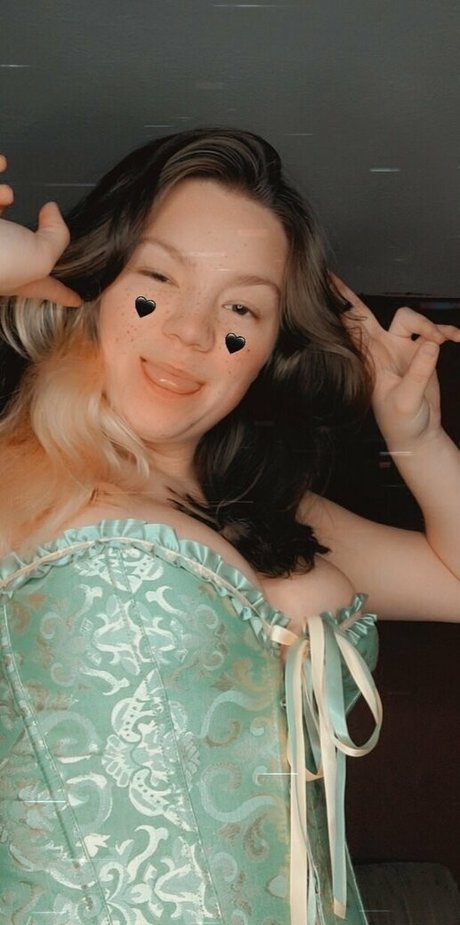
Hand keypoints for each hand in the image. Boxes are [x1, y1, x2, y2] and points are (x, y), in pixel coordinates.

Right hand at [0, 154, 80, 305]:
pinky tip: (1, 165)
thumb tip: (52, 212)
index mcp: (21, 277)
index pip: (48, 289)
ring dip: (4, 198)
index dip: (64, 294)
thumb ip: (57, 236)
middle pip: (21, 253)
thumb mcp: (40, 256)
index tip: (77, 300)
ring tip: (7, 194)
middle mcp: (1, 260)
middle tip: (41, 221)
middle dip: (33, 236)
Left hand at [332, 274, 459, 448]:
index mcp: (372, 360)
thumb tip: (430, 343)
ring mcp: (402, 349)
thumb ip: (420, 371)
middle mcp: (383, 349)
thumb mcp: (408, 400)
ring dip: (429, 325)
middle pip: (366, 315)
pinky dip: (448, 332)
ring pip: (411, 319)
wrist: (418, 434)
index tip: (322, 287)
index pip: (350, 329)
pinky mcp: (421, 353)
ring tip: (444, 340)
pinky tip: (459, 338)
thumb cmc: (403, 422)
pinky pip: (435, 333)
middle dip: (351, 297)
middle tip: (332, 278)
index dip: (338, 310)